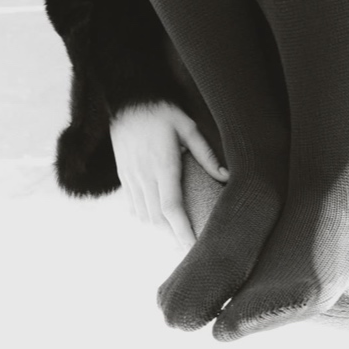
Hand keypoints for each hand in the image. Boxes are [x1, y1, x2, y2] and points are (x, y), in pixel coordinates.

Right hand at [108, 102, 227, 248]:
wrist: (128, 101)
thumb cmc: (162, 112)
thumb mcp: (188, 127)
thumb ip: (206, 154)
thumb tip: (225, 175)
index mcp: (163, 165)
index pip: (172, 208)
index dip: (182, 231)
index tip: (193, 246)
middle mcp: (144, 175)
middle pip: (157, 218)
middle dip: (173, 236)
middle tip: (190, 246)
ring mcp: (131, 177)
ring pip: (143, 215)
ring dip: (160, 229)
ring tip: (176, 237)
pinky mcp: (123, 175)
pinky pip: (132, 206)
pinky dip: (145, 218)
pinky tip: (157, 220)